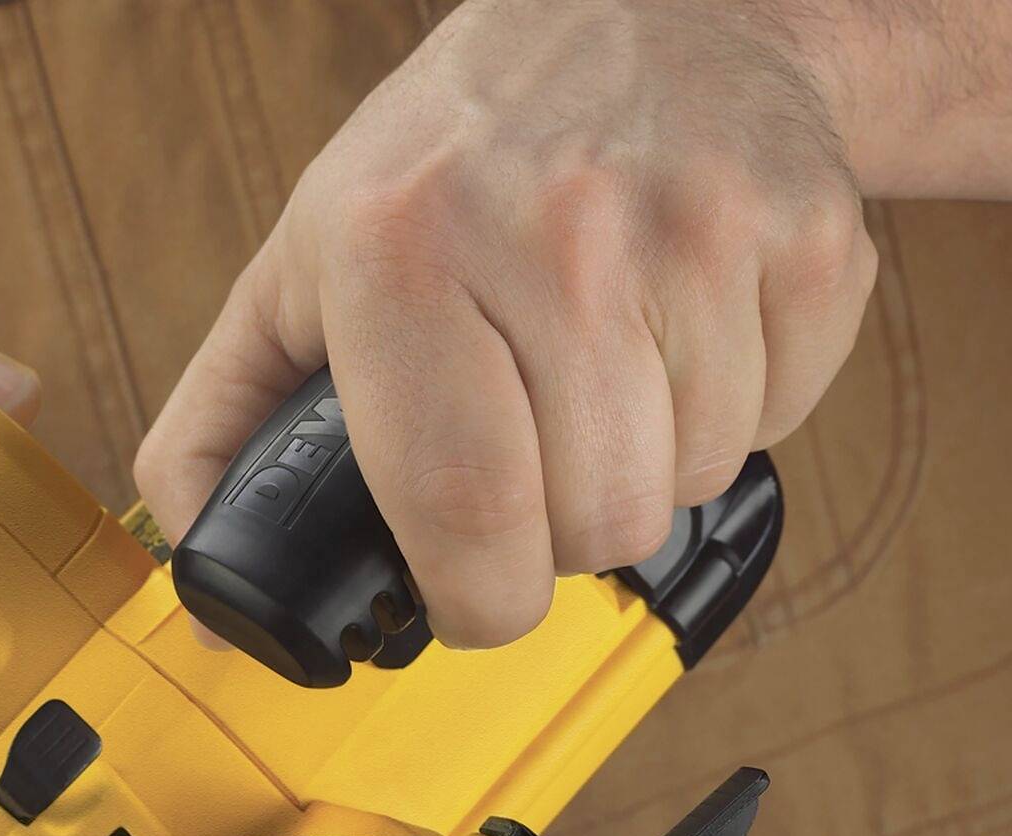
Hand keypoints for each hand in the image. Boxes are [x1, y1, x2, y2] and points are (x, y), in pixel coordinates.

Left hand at [134, 0, 875, 650]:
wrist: (656, 7)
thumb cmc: (460, 159)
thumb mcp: (305, 264)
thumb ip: (226, 425)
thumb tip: (205, 589)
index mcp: (404, 250)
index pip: (463, 510)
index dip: (478, 600)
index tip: (476, 599)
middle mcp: (554, 231)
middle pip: (595, 522)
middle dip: (564, 533)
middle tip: (541, 453)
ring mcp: (695, 228)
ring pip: (693, 481)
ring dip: (651, 467)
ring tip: (609, 374)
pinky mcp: (806, 237)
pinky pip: (781, 419)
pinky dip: (737, 409)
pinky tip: (686, 333)